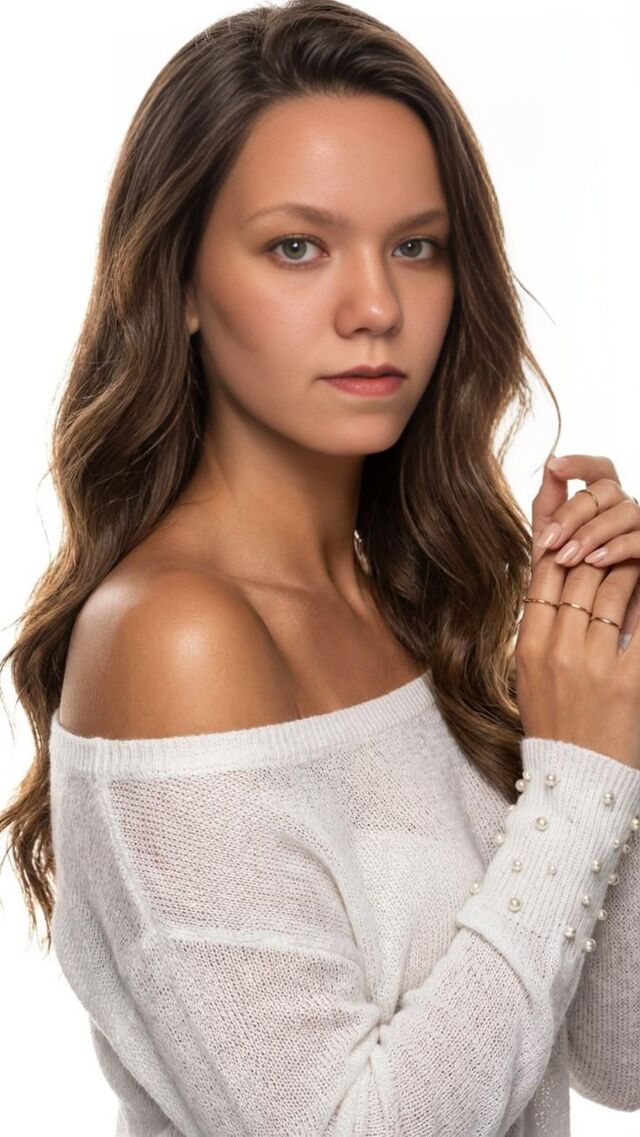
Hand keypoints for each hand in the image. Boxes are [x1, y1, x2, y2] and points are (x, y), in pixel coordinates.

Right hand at [515, 455, 639, 769]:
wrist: (574, 780)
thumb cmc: (554, 725)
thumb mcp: (530, 675)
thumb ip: (540, 630)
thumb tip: (557, 586)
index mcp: (529, 646)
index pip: (541, 577)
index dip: (559, 543)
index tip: (574, 523)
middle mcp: (557, 650)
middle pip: (577, 576)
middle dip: (597, 547)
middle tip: (615, 531)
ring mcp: (592, 665)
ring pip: (610, 591)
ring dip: (626, 564)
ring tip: (636, 552)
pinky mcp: (629, 681)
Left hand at [531, 453, 639, 641]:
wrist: (588, 624)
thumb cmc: (569, 582)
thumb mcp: (553, 543)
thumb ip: (550, 505)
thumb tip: (549, 461)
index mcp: (603, 504)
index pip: (599, 470)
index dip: (580, 462)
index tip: (553, 466)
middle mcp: (626, 511)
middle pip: (607, 489)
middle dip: (573, 512)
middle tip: (549, 541)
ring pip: (625, 511)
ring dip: (592, 532)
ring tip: (567, 557)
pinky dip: (616, 548)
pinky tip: (594, 561)